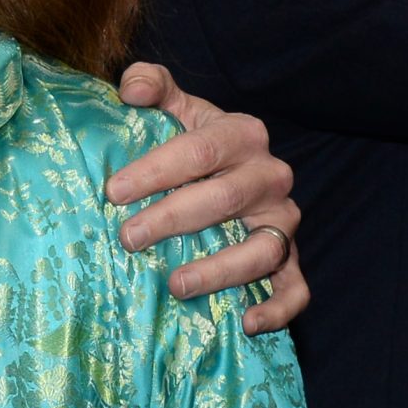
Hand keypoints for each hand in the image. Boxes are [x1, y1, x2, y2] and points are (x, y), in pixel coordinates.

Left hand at [105, 62, 305, 334]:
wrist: (233, 168)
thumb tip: (132, 89)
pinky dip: (277, 308)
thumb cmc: (194, 140)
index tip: (113, 191)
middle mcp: (271, 176)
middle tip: (128, 238)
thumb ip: (151, 85)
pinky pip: (295, 286)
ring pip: (262, 249)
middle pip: (225, 199)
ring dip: (219, 270)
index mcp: (243, 134)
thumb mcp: (175, 107)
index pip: (200, 150)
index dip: (156, 170)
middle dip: (173, 220)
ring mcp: (284, 219)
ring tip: (176, 285)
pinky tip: (246, 322)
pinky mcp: (291, 257)